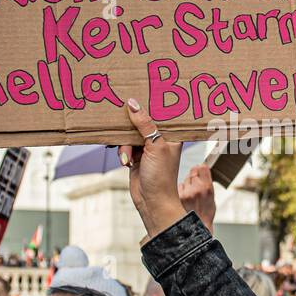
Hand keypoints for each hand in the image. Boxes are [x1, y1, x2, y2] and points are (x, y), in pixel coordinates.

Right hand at [120, 101, 185, 237]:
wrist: (152, 201)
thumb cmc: (162, 176)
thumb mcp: (155, 145)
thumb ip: (144, 123)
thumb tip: (133, 104)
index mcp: (172, 135)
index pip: (161, 114)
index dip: (150, 105)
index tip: (138, 94)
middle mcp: (160, 140)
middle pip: (143, 122)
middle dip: (132, 125)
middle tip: (122, 118)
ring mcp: (148, 149)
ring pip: (130, 135)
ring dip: (126, 145)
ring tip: (128, 156)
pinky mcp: (136, 157)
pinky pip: (125, 147)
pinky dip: (123, 153)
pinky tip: (126, 161)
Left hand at [179, 165, 215, 232]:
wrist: (196, 228)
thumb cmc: (206, 214)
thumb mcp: (212, 198)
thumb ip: (207, 184)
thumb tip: (203, 171)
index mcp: (207, 188)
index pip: (202, 167)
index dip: (202, 168)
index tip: (202, 169)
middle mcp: (196, 189)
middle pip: (193, 171)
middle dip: (195, 175)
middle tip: (196, 182)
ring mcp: (185, 193)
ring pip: (185, 179)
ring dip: (188, 183)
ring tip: (191, 194)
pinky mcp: (177, 197)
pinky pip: (179, 187)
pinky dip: (182, 190)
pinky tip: (185, 198)